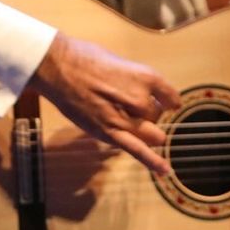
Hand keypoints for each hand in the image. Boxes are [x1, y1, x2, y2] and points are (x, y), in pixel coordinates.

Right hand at [29, 33, 176, 174]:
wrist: (58, 67)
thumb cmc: (84, 58)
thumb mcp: (118, 61)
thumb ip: (132, 80)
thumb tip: (135, 91)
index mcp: (147, 77)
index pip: (171, 97)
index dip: (165, 99)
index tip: (161, 100)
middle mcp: (142, 99)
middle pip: (158, 116)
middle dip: (150, 115)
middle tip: (129, 106)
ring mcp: (127, 118)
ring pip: (152, 134)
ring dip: (146, 131)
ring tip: (128, 122)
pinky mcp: (110, 132)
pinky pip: (138, 150)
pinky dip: (153, 162)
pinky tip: (164, 171)